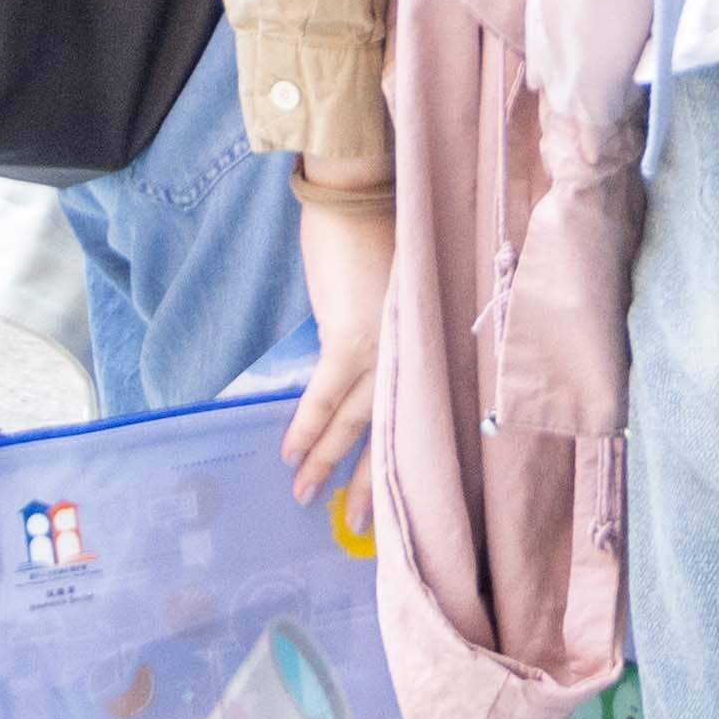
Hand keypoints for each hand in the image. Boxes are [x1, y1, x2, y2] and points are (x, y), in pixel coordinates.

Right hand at [279, 183, 393, 502]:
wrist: (357, 194)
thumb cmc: (374, 232)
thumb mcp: (390, 294)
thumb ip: (385, 334)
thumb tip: (361, 368)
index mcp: (426, 338)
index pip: (416, 408)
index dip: (399, 453)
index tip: (388, 492)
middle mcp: (414, 347)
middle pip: (394, 426)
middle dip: (370, 479)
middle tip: (358, 524)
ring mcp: (385, 343)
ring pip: (358, 419)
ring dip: (326, 459)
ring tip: (307, 495)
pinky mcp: (352, 335)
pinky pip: (326, 394)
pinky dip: (308, 426)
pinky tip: (291, 454)